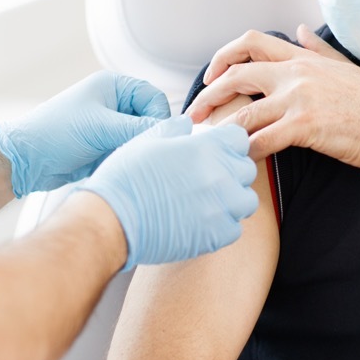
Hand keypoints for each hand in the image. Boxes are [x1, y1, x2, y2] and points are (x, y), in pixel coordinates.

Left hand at [0, 71, 170, 197]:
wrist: (25, 160)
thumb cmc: (54, 134)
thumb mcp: (101, 128)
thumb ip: (139, 128)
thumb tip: (172, 130)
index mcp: (113, 86)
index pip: (153, 98)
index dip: (158, 117)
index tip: (156, 136)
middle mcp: (112, 103)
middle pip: (148, 119)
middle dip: (145, 137)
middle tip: (137, 151)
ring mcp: (108, 125)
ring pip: (139, 138)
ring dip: (134, 150)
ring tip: (119, 158)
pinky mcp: (103, 145)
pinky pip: (127, 152)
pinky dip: (124, 160)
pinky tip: (112, 166)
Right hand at [80, 115, 257, 270]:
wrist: (113, 220)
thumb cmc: (125, 178)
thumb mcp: (147, 141)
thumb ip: (173, 129)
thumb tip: (186, 124)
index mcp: (206, 147)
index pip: (239, 138)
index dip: (226, 143)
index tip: (215, 151)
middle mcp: (220, 175)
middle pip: (246, 169)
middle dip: (231, 170)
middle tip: (209, 178)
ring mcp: (221, 207)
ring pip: (245, 200)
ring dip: (232, 199)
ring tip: (209, 202)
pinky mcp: (216, 236)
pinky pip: (234, 228)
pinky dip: (223, 226)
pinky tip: (202, 222)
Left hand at [186, 25, 359, 165]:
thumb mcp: (343, 67)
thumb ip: (317, 49)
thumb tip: (300, 30)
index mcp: (302, 59)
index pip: (251, 43)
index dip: (223, 56)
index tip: (210, 77)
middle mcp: (296, 74)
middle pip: (236, 75)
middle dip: (209, 95)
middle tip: (193, 115)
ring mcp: (299, 99)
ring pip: (244, 112)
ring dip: (221, 130)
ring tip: (208, 145)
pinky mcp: (305, 126)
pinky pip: (262, 140)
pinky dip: (245, 153)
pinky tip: (237, 162)